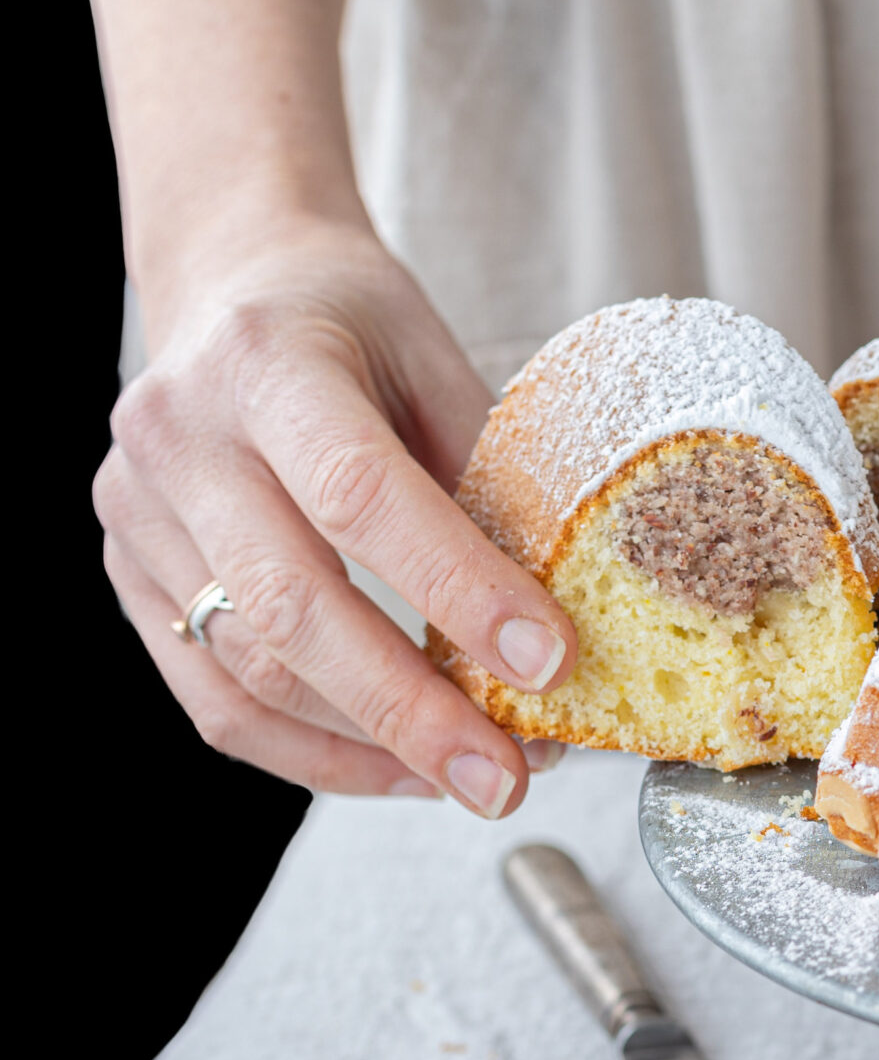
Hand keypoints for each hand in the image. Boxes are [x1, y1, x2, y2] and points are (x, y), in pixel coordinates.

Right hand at [94, 213, 576, 814]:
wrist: (233, 282)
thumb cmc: (351, 321)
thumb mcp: (435, 359)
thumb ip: (487, 474)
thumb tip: (567, 610)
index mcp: (268, 363)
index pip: (360, 495)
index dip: (458, 589)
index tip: (548, 662)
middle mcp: (182, 437)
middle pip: (291, 606)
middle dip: (413, 710)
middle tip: (509, 777)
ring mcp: (139, 512)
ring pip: (248, 670)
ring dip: (372, 744)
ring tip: (473, 774)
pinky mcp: (129, 574)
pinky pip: (214, 698)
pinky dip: (313, 752)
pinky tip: (397, 770)